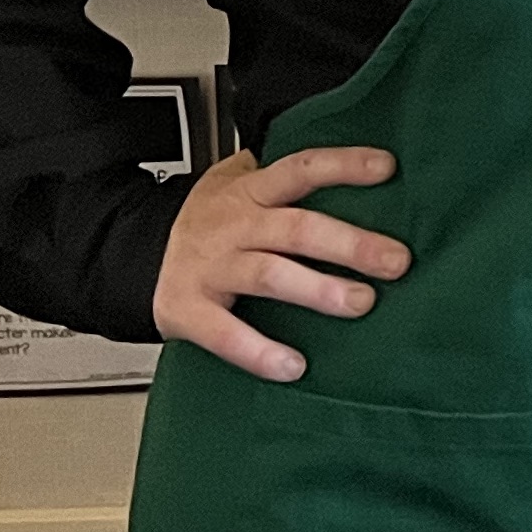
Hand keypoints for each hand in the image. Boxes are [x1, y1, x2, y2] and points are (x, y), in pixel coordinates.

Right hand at [151, 147, 409, 383]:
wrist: (135, 254)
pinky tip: (293, 366)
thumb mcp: (239, 182)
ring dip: (316, 289)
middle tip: (396, 261)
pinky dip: (258, 352)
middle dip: (349, 244)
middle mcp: (234, 225)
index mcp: (252, 191)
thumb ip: (290, 176)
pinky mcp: (188, 310)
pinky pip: (225, 333)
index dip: (343, 165)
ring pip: (268, 274)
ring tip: (360, 304)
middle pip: (296, 228)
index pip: (301, 168)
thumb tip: (367, 168)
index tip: (388, 169)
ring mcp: (211, 267)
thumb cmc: (208, 221)